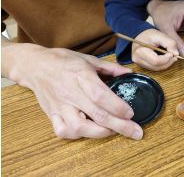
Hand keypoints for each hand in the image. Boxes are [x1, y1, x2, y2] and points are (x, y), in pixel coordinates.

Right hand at [2, 42, 142, 139]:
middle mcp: (71, 93)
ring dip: (100, 133)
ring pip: (79, 128)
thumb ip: (110, 68)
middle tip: (136, 133)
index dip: (118, 107)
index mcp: (82, 76)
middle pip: (97, 115)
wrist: (35, 65)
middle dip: (120, 126)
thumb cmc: (63, 60)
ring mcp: (60, 106)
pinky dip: (77, 135)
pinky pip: (63, 131)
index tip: (131, 114)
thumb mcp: (89, 59)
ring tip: (114, 131)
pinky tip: (89, 131)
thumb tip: (128, 73)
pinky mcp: (52, 114)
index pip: (101, 96)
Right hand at [132, 29, 178, 70]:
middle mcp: (138, 59)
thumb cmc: (149, 35)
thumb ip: (170, 43)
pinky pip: (155, 68)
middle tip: (174, 56)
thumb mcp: (160, 35)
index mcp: (141, 52)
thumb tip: (176, 54)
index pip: (156, 61)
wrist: (140, 35)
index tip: (172, 53)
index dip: (166, 59)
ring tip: (171, 56)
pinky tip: (166, 58)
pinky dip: (162, 64)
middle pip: (157, 66)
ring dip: (166, 64)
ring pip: (157, 69)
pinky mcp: (143, 65)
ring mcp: (140, 63)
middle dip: (168, 62)